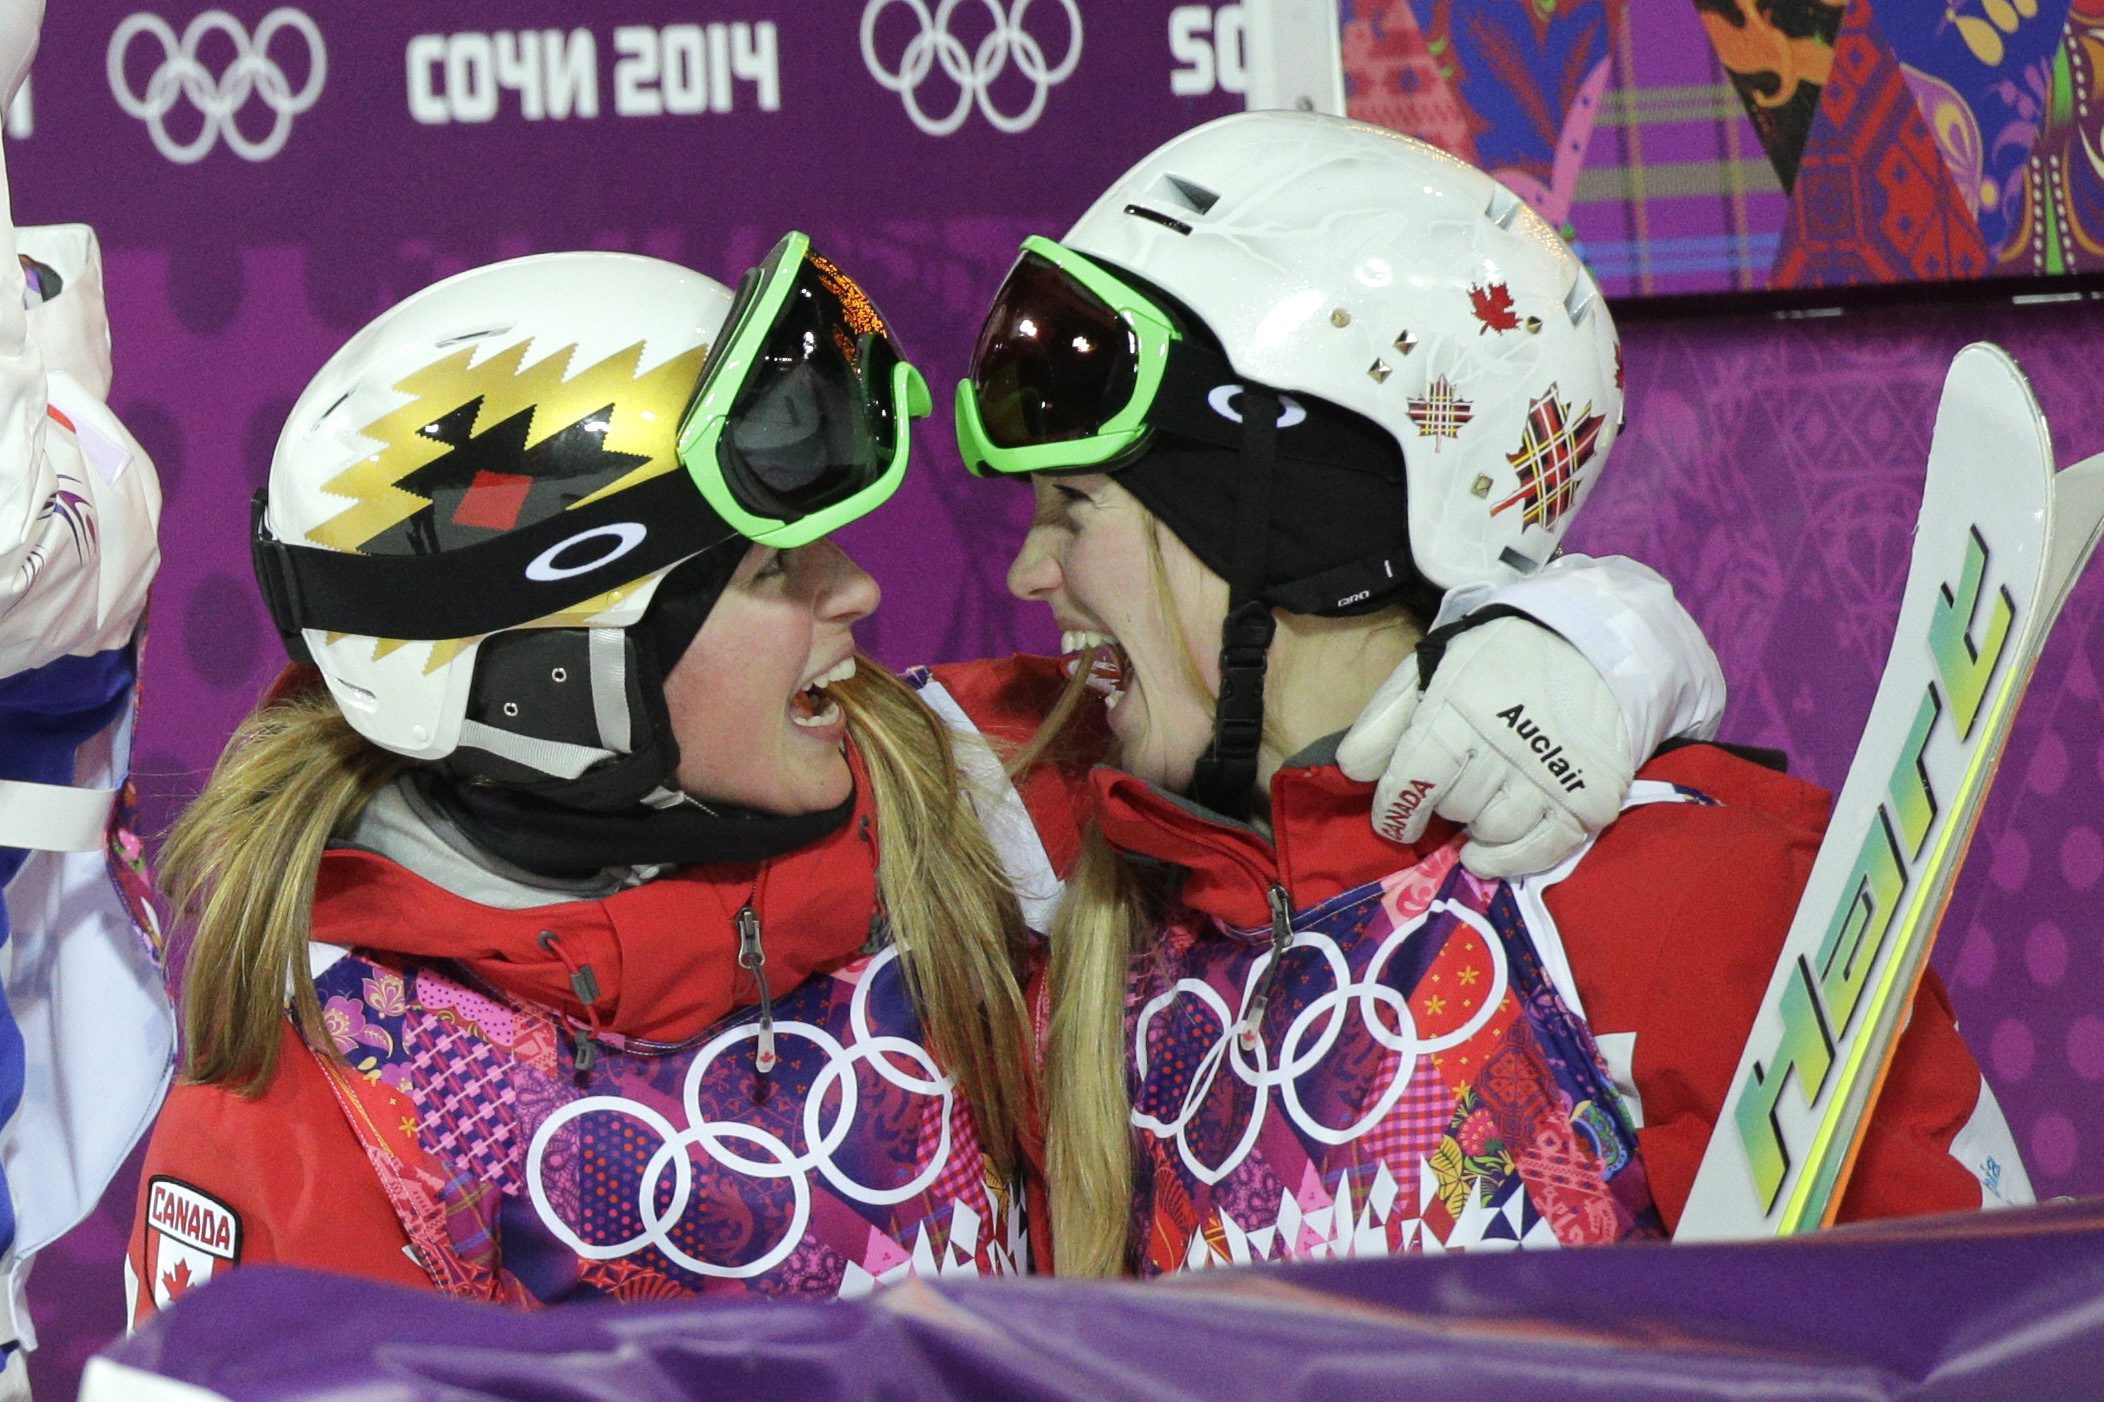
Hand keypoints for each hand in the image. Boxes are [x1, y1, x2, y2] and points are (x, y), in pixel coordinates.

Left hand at [1337, 617, 1633, 878]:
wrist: (1592, 648)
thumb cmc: (1499, 662)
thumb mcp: (1431, 671)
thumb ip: (1385, 718)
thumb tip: (1353, 770)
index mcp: (1459, 711)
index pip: (1410, 782)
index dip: (1394, 809)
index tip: (1392, 819)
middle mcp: (1504, 748)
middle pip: (1452, 809)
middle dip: (1443, 804)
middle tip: (1455, 786)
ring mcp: (1550, 778)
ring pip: (1491, 832)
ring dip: (1476, 827)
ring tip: (1479, 806)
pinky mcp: (1589, 801)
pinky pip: (1537, 853)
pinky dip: (1506, 859)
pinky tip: (1488, 850)